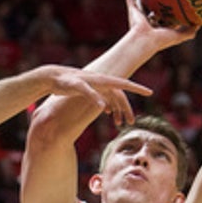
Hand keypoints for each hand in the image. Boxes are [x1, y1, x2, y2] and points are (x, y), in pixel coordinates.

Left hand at [37, 65, 151, 125]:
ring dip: (118, 111)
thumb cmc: (64, 82)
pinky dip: (109, 107)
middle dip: (127, 109)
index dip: (137, 89)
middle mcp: (101, 82)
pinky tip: (108, 115)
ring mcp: (96, 86)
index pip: (124, 84)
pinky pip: (105, 99)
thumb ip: (90, 95)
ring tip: (119, 125)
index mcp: (102, 80)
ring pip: (113, 99)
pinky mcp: (90, 90)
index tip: (150, 92)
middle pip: (120, 95)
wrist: (51, 77)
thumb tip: (104, 106)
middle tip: (131, 122)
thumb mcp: (77, 88)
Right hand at [126, 0, 197, 45]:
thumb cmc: (163, 39)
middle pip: (153, 9)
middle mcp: (149, 21)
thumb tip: (200, 24)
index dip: (170, 11)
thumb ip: (190, 31)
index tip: (176, 4)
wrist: (146, 39)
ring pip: (141, 3)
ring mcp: (140, 16)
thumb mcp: (180, 36)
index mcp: (159, 27)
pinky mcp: (132, 11)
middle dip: (157, 3)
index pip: (165, 18)